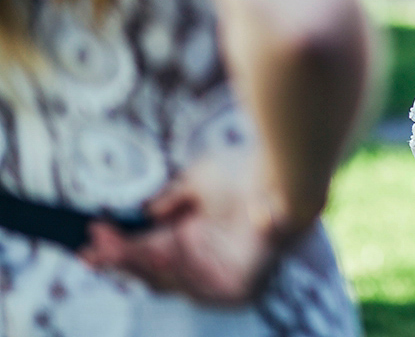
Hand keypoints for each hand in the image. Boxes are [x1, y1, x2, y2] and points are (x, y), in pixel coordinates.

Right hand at [79, 150, 302, 304]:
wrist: (281, 174)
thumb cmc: (246, 170)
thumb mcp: (198, 180)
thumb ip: (171, 199)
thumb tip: (146, 214)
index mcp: (195, 236)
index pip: (150, 253)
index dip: (119, 251)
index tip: (89, 244)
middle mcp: (206, 258)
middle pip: (154, 272)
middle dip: (121, 260)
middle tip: (92, 248)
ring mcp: (221, 276)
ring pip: (169, 281)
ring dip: (141, 264)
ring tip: (117, 247)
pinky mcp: (238, 289)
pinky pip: (197, 288)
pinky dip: (177, 270)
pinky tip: (162, 249)